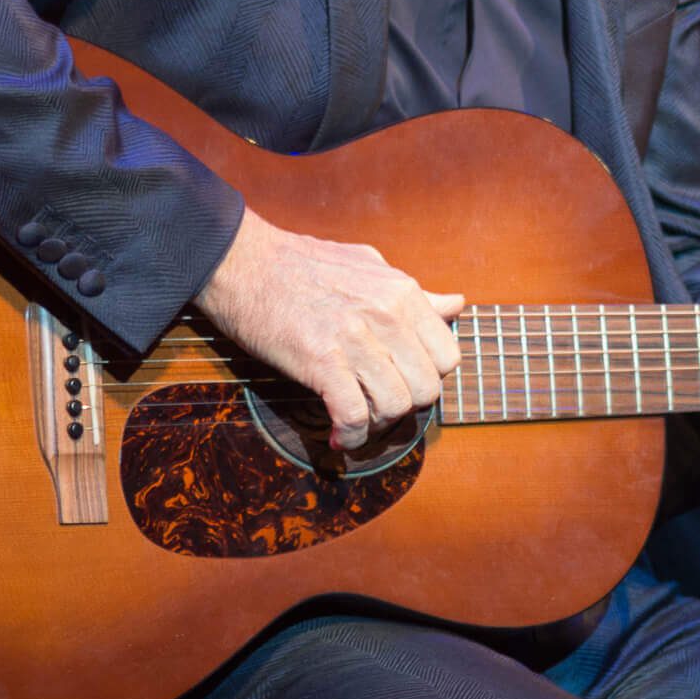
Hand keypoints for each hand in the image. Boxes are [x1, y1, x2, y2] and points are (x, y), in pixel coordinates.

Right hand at [194, 207, 463, 450]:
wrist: (245, 262)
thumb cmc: (303, 263)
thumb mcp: (370, 266)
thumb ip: (414, 293)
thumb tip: (454, 304)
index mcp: (402, 292)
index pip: (447, 356)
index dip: (429, 377)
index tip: (405, 380)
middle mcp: (386, 316)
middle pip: (426, 388)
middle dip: (405, 405)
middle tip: (380, 403)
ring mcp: (354, 340)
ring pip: (395, 406)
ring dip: (378, 423)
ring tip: (359, 417)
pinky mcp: (320, 362)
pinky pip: (354, 416)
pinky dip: (350, 436)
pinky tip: (340, 436)